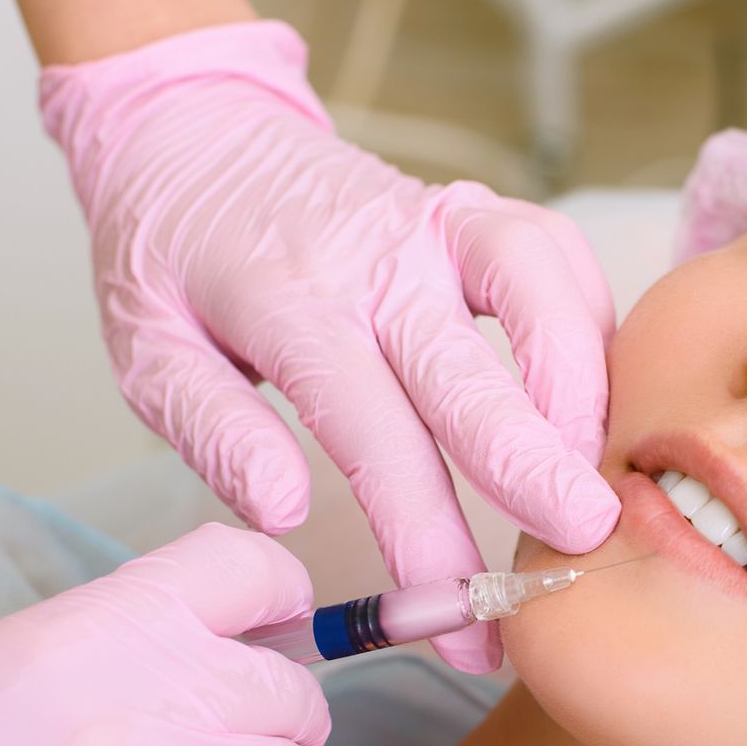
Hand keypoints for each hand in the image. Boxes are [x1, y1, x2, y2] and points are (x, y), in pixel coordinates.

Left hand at [41, 20, 621, 672]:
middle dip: (531, 461)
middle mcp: (372, 258)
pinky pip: (554, 250)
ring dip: (577, 376)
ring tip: (598, 466)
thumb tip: (283, 509)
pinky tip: (597, 396)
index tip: (455, 612)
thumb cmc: (170, 258)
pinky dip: (591, 318)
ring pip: (536, 282)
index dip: (421, 528)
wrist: (190, 133)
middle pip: (467, 368)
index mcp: (285, 305)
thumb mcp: (148, 353)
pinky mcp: (470, 208)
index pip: (371, 431)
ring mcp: (432, 222)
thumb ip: (215, 430)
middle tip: (582, 537)